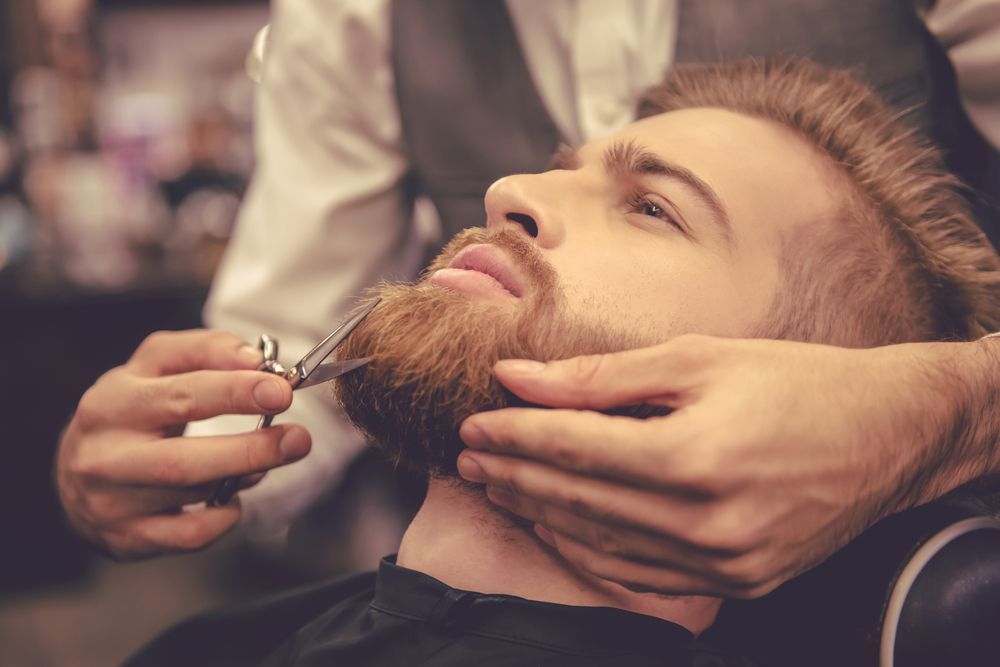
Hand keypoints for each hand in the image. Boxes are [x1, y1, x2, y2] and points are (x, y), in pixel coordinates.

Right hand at [56, 329, 311, 559]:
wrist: (77, 470)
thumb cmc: (131, 411)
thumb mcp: (157, 365)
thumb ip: (206, 351)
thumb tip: (255, 361)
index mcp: (114, 402)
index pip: (181, 394)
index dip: (235, 392)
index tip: (280, 391)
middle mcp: (106, 455)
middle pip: (184, 460)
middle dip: (250, 449)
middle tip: (297, 439)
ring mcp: (112, 502)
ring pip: (194, 496)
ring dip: (243, 476)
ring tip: (265, 459)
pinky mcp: (127, 538)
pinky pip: (191, 535)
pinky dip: (223, 517)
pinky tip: (230, 499)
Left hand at [457, 334, 975, 597]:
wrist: (888, 435)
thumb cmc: (796, 381)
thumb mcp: (697, 359)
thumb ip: (600, 376)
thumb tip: (518, 378)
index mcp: (697, 456)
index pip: (574, 448)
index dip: (514, 435)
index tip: (473, 422)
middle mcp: (708, 523)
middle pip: (579, 500)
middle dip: (514, 476)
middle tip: (468, 458)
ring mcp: (724, 564)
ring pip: (602, 546)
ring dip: (541, 514)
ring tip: (499, 488)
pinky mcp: (738, 583)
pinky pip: (641, 576)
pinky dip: (590, 552)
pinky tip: (557, 527)